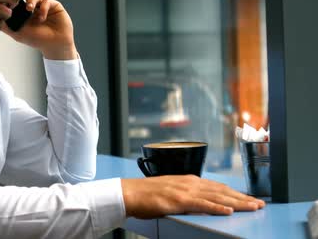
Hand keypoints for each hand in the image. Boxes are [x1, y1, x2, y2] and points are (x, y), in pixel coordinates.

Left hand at [1, 0, 76, 59]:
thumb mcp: (17, 33)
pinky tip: (41, 18)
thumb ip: (6, 26)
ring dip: (31, 0)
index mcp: (24, 11)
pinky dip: (43, 8)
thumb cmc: (37, 40)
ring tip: (29, 8)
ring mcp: (44, 5)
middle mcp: (34, 6)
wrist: (55, 45)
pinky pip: (46, 1)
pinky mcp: (54, 5)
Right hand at [121, 175, 264, 218]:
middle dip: (242, 197)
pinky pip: (202, 204)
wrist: (130, 193)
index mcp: (189, 180)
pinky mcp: (179, 200)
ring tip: (252, 207)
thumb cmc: (147, 194)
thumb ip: (186, 195)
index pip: (218, 187)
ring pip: (217, 196)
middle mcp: (190, 183)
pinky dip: (217, 207)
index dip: (235, 193)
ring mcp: (186, 191)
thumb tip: (198, 202)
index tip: (249, 198)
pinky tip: (229, 210)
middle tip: (259, 204)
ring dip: (237, 202)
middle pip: (222, 191)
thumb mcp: (171, 191)